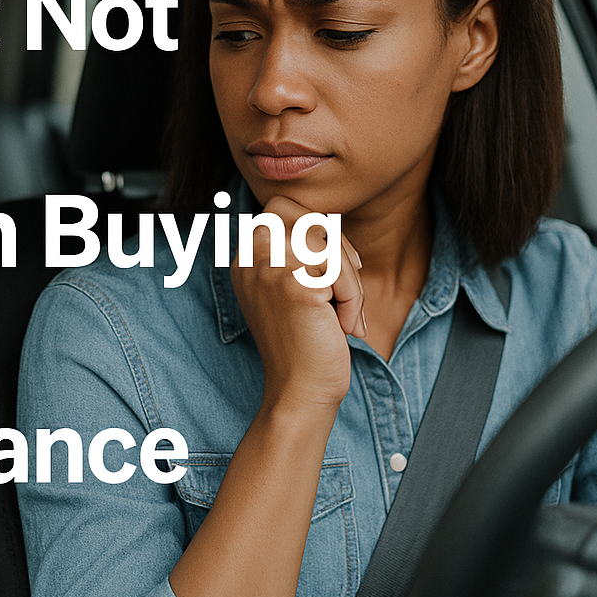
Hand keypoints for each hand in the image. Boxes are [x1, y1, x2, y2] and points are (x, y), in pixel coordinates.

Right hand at [230, 195, 364, 413]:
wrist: (301, 390)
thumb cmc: (305, 340)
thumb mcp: (295, 285)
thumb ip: (299, 249)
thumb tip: (327, 219)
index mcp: (245, 255)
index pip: (284, 207)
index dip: (320, 231)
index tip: (336, 272)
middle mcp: (249, 257)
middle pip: (309, 219)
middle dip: (338, 249)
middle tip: (345, 289)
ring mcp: (268, 268)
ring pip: (330, 245)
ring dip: (350, 282)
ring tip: (344, 314)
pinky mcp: (293, 285)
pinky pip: (340, 271)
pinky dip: (352, 299)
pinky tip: (342, 327)